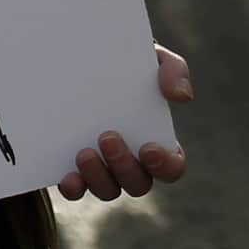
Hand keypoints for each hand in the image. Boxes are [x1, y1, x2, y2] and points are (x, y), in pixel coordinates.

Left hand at [60, 44, 192, 201]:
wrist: (80, 58)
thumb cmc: (125, 64)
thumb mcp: (150, 58)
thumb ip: (172, 69)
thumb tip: (181, 96)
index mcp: (157, 141)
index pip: (172, 167)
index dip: (164, 165)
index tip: (148, 148)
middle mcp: (132, 162)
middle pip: (137, 183)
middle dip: (124, 165)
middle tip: (107, 136)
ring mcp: (103, 169)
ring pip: (108, 190)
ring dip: (98, 177)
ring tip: (84, 152)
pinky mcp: (75, 169)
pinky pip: (76, 190)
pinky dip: (74, 188)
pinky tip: (67, 176)